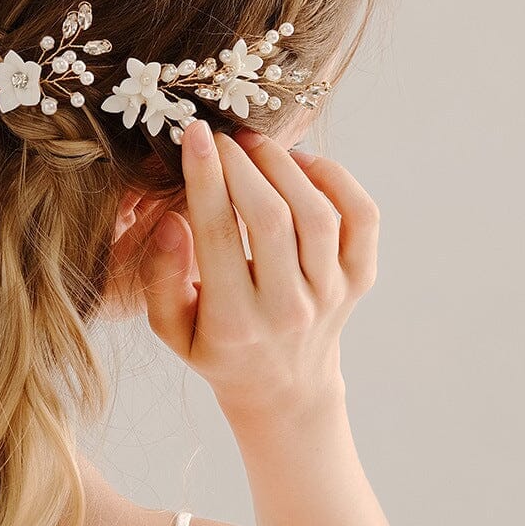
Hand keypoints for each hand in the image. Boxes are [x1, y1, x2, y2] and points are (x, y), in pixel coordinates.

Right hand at [141, 120, 379, 426]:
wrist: (284, 390)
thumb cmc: (218, 348)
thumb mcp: (171, 329)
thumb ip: (161, 277)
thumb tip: (172, 221)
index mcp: (235, 322)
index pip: (218, 236)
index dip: (205, 178)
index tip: (193, 135)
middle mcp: (289, 309)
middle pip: (271, 218)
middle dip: (241, 164)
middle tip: (220, 135)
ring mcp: (331, 294)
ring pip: (316, 214)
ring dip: (283, 165)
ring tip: (254, 143)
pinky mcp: (360, 279)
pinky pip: (362, 218)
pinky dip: (338, 179)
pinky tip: (302, 162)